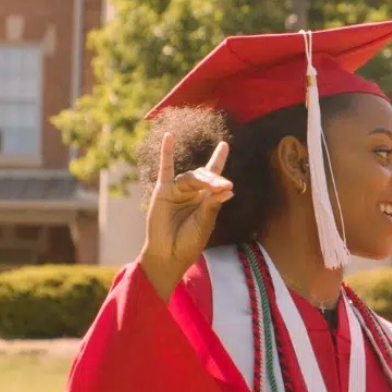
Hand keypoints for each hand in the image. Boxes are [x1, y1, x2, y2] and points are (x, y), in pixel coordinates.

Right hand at [138, 133, 232, 298]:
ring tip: (212, 186)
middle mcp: (192, 192)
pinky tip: (169, 137)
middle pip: (204, 176)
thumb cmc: (189, 242)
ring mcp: (177, 190)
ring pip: (190, 177)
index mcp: (206, 199)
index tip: (224, 145)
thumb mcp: (205, 223)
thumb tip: (228, 189)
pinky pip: (165, 169)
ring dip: (202, 180)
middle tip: (224, 185)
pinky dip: (167, 152)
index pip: (214, 176)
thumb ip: (212, 205)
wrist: (169, 254)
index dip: (218, 160)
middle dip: (215, 180)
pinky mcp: (163, 191)